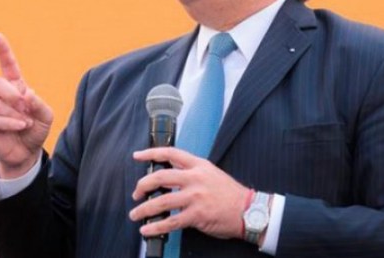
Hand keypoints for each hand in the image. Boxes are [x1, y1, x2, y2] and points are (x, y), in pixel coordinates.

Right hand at [0, 33, 52, 178]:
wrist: (27, 154)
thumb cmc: (35, 130)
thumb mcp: (46, 116)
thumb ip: (38, 103)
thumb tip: (25, 94)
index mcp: (15, 87)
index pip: (7, 66)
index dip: (3, 51)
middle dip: (10, 92)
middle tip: (24, 104)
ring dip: (14, 113)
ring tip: (26, 123)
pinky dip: (8, 122)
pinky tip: (19, 126)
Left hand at [129, 147, 247, 239]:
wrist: (248, 210)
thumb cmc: (230, 194)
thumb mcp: (211, 173)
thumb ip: (191, 172)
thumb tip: (169, 176)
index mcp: (198, 165)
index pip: (170, 153)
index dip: (150, 153)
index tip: (137, 156)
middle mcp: (195, 178)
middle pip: (160, 177)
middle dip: (142, 185)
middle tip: (136, 194)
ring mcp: (195, 197)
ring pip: (162, 201)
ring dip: (144, 209)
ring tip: (135, 214)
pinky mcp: (197, 215)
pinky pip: (171, 221)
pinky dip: (156, 227)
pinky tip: (147, 230)